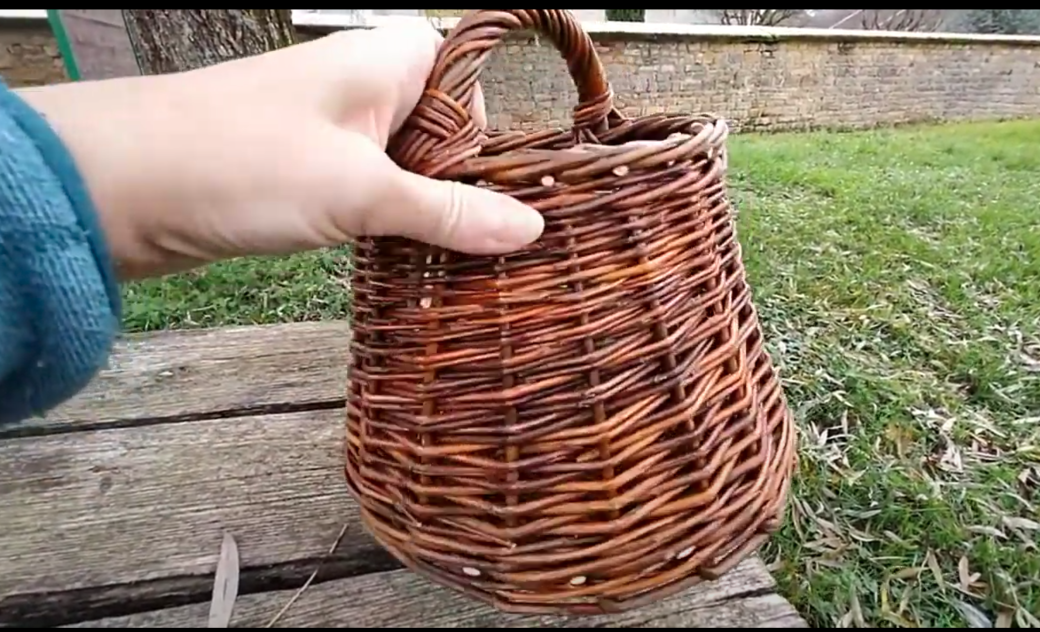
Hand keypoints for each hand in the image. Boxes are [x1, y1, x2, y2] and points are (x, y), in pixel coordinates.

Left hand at [16, 24, 543, 278]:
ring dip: (422, 213)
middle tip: (482, 244)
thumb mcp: (361, 191)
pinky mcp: (304, 172)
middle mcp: (363, 86)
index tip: (507, 192)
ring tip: (445, 262)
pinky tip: (397, 262)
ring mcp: (331, 130)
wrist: (120, 187)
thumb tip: (529, 226)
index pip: (472, 80)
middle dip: (461, 186)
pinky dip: (384, 225)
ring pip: (406, 168)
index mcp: (386, 60)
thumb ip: (448, 211)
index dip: (491, 134)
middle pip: (444, 130)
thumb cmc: (242, 163)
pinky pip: (368, 193)